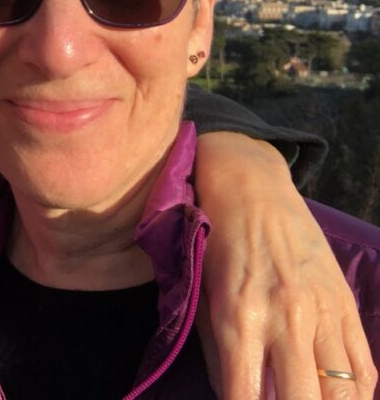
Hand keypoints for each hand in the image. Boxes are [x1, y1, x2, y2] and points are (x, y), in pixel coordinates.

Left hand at [194, 132, 377, 399]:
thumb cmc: (215, 241)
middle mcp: (284, 318)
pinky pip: (365, 369)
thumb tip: (236, 394)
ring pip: (345, 394)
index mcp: (237, 316)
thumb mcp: (202, 294)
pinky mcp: (345, 305)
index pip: (245, 396)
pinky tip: (341, 399)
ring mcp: (322, 312)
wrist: (250, 187)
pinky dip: (356, 395)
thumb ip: (219, 350)